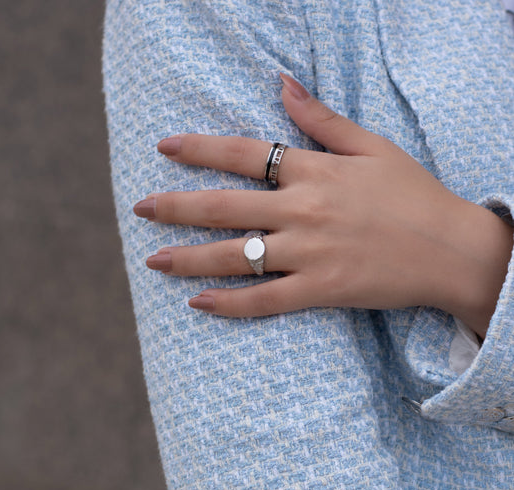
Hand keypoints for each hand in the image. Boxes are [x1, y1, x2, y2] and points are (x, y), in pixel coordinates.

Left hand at [133, 74, 512, 336]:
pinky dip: (230, 304)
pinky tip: (199, 304)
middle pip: (224, 207)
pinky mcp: (321, 290)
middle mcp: (303, 210)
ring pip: (235, 256)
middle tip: (139, 210)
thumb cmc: (412, 194)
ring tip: (154, 262)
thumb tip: (283, 84)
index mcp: (314, 171)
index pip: (243, 153)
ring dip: (189, 259)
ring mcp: (310, 253)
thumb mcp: (372, 145)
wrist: (451, 249)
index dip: (199, 149)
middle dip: (176, 207)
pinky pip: (265, 299)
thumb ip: (322, 118)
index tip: (164, 148)